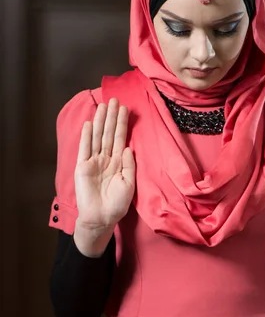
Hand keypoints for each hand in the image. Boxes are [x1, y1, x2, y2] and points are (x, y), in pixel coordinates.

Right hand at [73, 98, 134, 254]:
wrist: (101, 218)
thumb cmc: (117, 204)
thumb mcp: (129, 184)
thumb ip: (129, 165)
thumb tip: (127, 147)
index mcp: (118, 162)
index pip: (121, 138)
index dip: (122, 124)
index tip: (125, 109)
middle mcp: (106, 159)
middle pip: (109, 133)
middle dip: (112, 117)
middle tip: (114, 99)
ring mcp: (93, 162)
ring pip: (98, 137)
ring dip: (100, 122)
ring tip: (103, 106)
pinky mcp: (83, 167)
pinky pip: (85, 148)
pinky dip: (87, 136)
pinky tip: (90, 124)